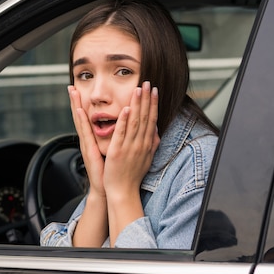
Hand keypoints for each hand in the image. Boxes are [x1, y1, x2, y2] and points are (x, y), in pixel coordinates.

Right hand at [68, 85, 105, 197]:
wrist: (110, 189)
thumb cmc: (112, 171)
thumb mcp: (114, 150)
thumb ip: (116, 138)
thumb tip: (124, 126)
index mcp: (93, 140)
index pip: (87, 118)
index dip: (82, 104)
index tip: (78, 89)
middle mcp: (88, 141)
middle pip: (80, 117)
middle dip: (75, 101)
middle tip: (70, 86)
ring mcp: (87, 146)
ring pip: (81, 122)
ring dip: (76, 106)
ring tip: (73, 92)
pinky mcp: (90, 152)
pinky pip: (88, 134)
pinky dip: (84, 122)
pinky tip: (81, 111)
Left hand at [104, 81, 159, 199]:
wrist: (123, 191)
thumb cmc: (133, 175)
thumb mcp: (147, 158)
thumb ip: (152, 143)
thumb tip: (156, 130)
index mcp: (147, 144)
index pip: (152, 119)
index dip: (153, 103)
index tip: (154, 90)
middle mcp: (140, 143)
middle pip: (145, 117)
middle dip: (147, 99)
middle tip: (148, 83)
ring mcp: (129, 147)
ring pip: (134, 121)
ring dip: (137, 104)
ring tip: (138, 89)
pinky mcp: (117, 151)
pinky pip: (121, 133)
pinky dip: (124, 121)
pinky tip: (126, 109)